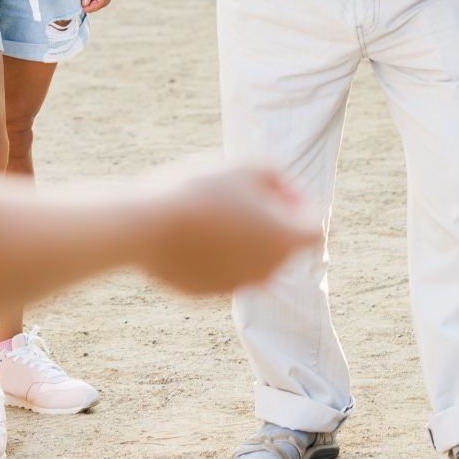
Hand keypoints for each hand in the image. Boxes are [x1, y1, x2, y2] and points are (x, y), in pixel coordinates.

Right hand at [143, 161, 321, 293]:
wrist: (145, 226)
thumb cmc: (201, 190)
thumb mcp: (248, 165)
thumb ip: (277, 176)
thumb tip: (286, 192)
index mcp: (286, 240)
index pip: (314, 227)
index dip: (299, 204)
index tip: (274, 189)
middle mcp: (267, 271)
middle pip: (282, 245)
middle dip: (271, 222)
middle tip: (238, 196)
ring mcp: (235, 286)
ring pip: (250, 259)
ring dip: (241, 239)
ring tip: (211, 212)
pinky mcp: (205, 293)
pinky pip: (218, 269)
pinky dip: (212, 253)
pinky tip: (189, 232)